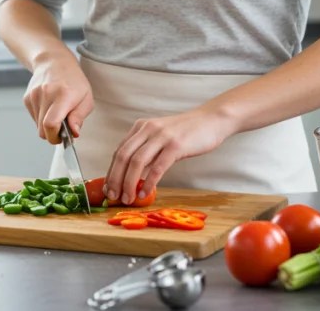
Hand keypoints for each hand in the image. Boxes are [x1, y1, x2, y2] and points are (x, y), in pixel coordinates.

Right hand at [23, 52, 94, 144]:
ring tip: (57, 113)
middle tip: (63, 128)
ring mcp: (34, 96)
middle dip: (53, 135)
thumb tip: (73, 133)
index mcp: (63, 95)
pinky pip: (34, 118)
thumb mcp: (86, 98)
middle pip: (43, 130)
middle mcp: (46, 94)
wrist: (54, 62)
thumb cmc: (74, 81)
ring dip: (47, 126)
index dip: (56, 137)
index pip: (51, 124)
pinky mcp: (27, 98)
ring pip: (38, 126)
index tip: (63, 137)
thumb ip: (79, 117)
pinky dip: (42, 118)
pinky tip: (49, 107)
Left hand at [103, 108, 234, 204]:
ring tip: (127, 198)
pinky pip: (157, 167)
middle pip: (123, 156)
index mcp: (141, 127)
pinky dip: (149, 182)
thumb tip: (132, 175)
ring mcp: (162, 137)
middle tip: (114, 196)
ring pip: (137, 162)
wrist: (211, 120)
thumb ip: (146, 150)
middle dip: (115, 179)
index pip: (119, 151)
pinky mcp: (176, 146)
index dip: (111, 171)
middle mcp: (148, 129)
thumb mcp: (160, 135)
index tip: (108, 188)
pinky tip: (145, 193)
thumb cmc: (186, 132)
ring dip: (129, 183)